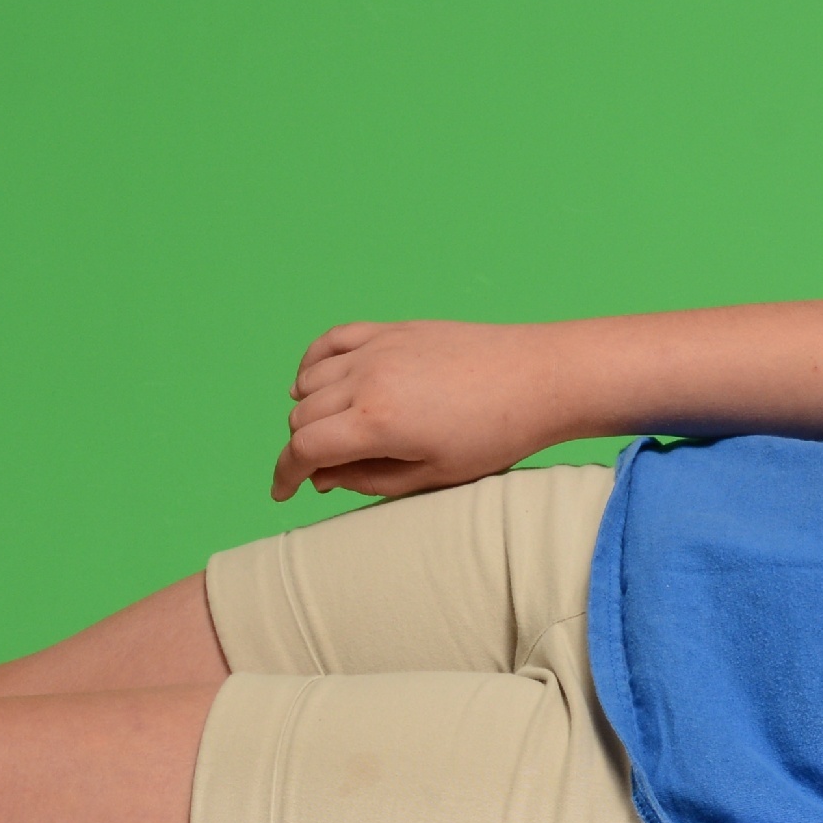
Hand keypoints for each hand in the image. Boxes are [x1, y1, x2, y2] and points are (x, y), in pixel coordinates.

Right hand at [269, 321, 559, 501]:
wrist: (539, 378)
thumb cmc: (496, 436)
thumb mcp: (433, 476)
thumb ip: (369, 480)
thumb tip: (321, 477)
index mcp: (377, 422)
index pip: (303, 449)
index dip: (285, 475)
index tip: (283, 492)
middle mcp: (367, 379)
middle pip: (303, 416)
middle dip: (304, 447)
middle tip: (326, 470)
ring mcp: (378, 348)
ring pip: (310, 380)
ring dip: (308, 409)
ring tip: (330, 432)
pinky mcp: (393, 330)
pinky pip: (332, 340)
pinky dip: (314, 362)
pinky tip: (317, 382)